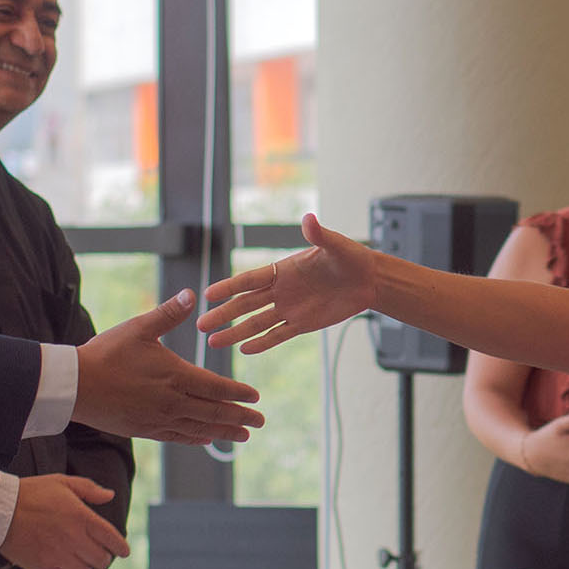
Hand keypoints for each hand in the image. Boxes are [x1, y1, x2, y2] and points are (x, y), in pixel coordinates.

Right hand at [0, 475, 126, 568]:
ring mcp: (59, 555)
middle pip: (101, 559)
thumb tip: (110, 495)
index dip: (121, 547)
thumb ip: (89, 489)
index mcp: (82, 517)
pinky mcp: (43, 568)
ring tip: (79, 562)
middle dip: (102, 557)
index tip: (124, 551)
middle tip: (97, 554)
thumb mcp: (62, 482)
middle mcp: (74, 538)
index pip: (112, 538)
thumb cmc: (31, 493)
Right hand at [74, 290, 263, 443]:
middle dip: (240, 417)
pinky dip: (196, 438)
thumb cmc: (106, 353)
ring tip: (243, 436)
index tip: (256, 396)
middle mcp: (171, 401)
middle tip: (261, 422)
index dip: (238, 393)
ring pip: (199, 428)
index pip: (216, 387)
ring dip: (223, 432)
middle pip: (214, 412)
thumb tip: (191, 293)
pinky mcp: (145, 430)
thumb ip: (168, 313)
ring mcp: (158, 419)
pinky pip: (178, 437)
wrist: (74, 386)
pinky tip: (206, 440)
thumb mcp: (139, 328)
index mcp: (174, 375)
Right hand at [198, 214, 376, 353]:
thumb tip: (308, 219)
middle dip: (223, 315)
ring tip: (213, 342)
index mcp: (282, 269)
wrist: (368, 280)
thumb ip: (318, 235)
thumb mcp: (335, 246)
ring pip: (256, 323)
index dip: (229, 287)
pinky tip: (244, 350)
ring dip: (235, 333)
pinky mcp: (302, 324)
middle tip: (201, 325)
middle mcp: (281, 290)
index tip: (208, 294)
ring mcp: (289, 308)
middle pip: (245, 304)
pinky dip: (262, 343)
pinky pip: (278, 335)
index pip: (249, 280)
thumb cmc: (351, 257)